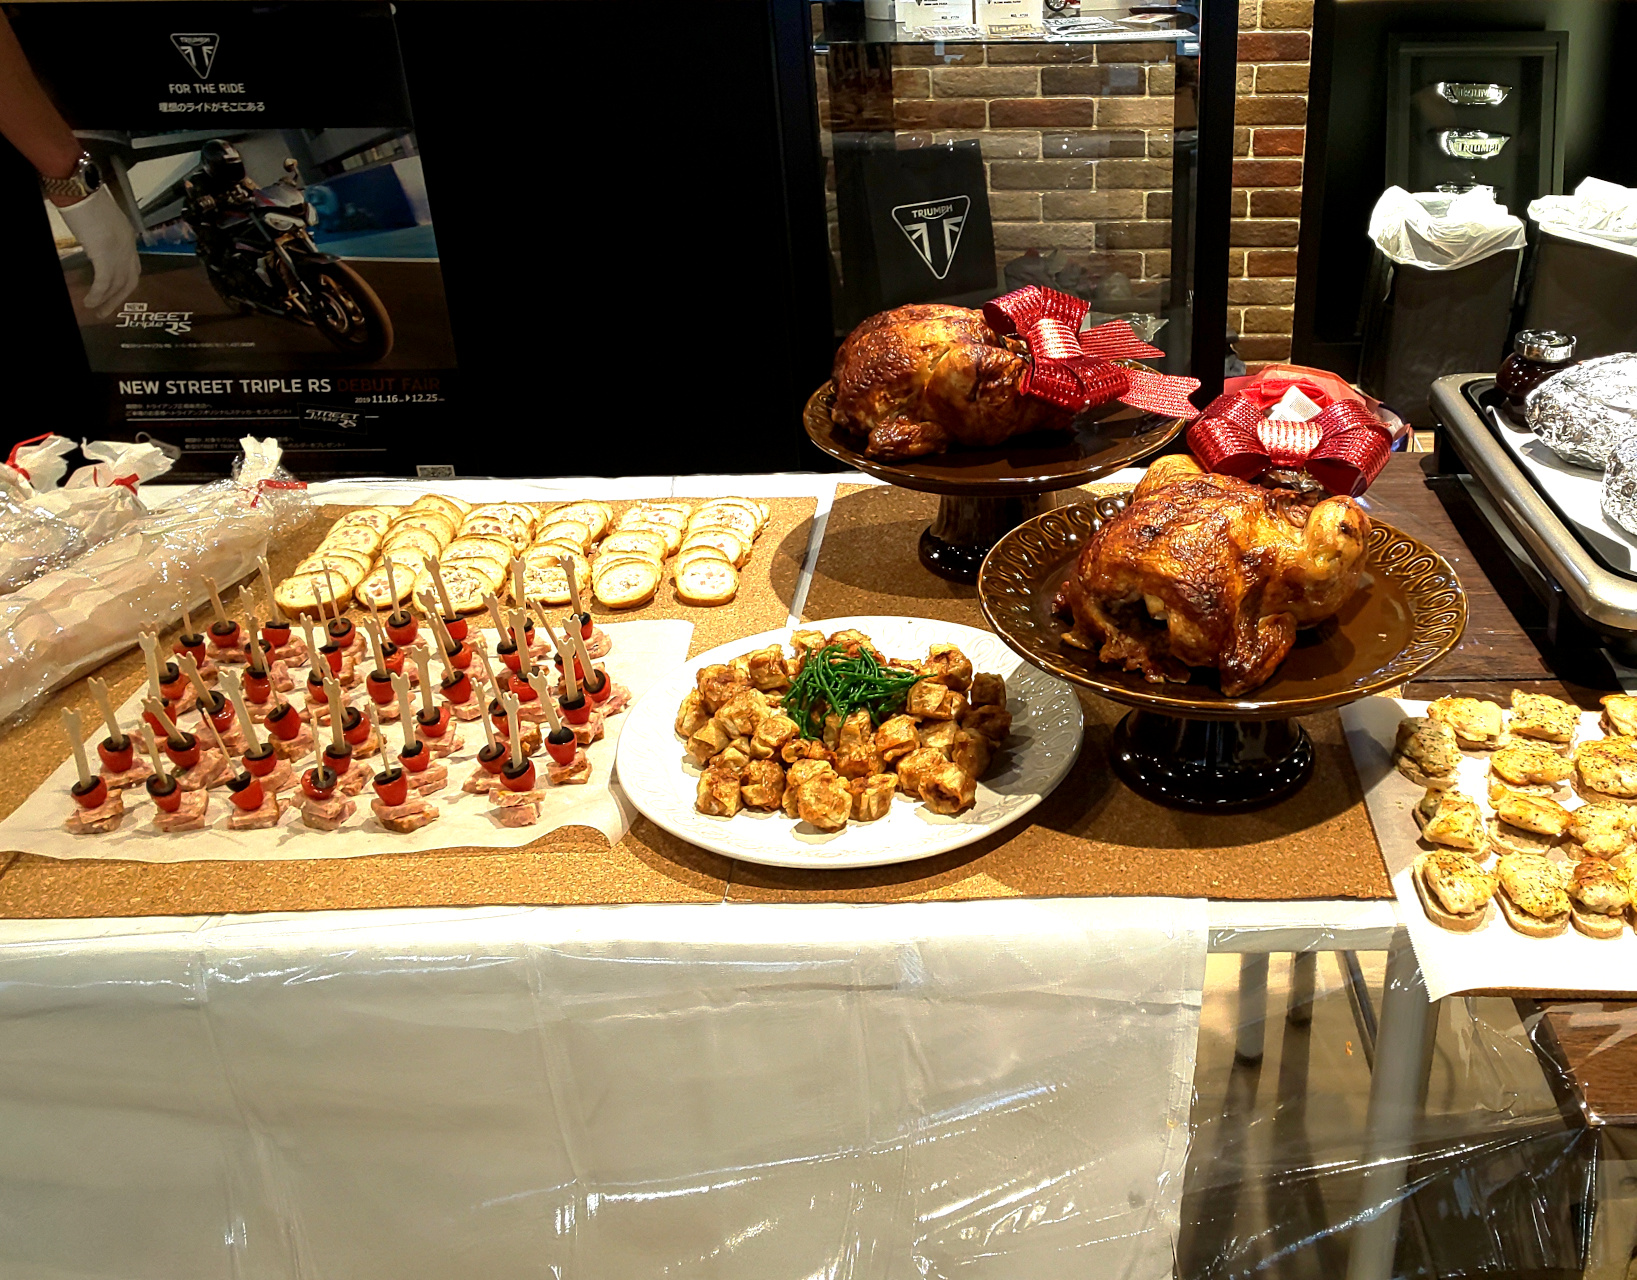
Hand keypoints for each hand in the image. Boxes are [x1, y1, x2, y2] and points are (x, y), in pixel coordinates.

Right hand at [57, 186, 138, 318]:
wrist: (79, 189)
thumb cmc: (84, 199)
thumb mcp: (100, 221)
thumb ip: (103, 235)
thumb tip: (95, 245)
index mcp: (127, 237)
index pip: (132, 266)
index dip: (123, 283)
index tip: (114, 294)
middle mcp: (128, 246)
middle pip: (130, 279)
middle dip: (118, 298)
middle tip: (105, 311)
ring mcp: (118, 251)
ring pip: (118, 284)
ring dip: (107, 300)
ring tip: (96, 310)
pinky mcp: (105, 254)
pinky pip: (104, 282)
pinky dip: (98, 295)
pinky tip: (90, 302)